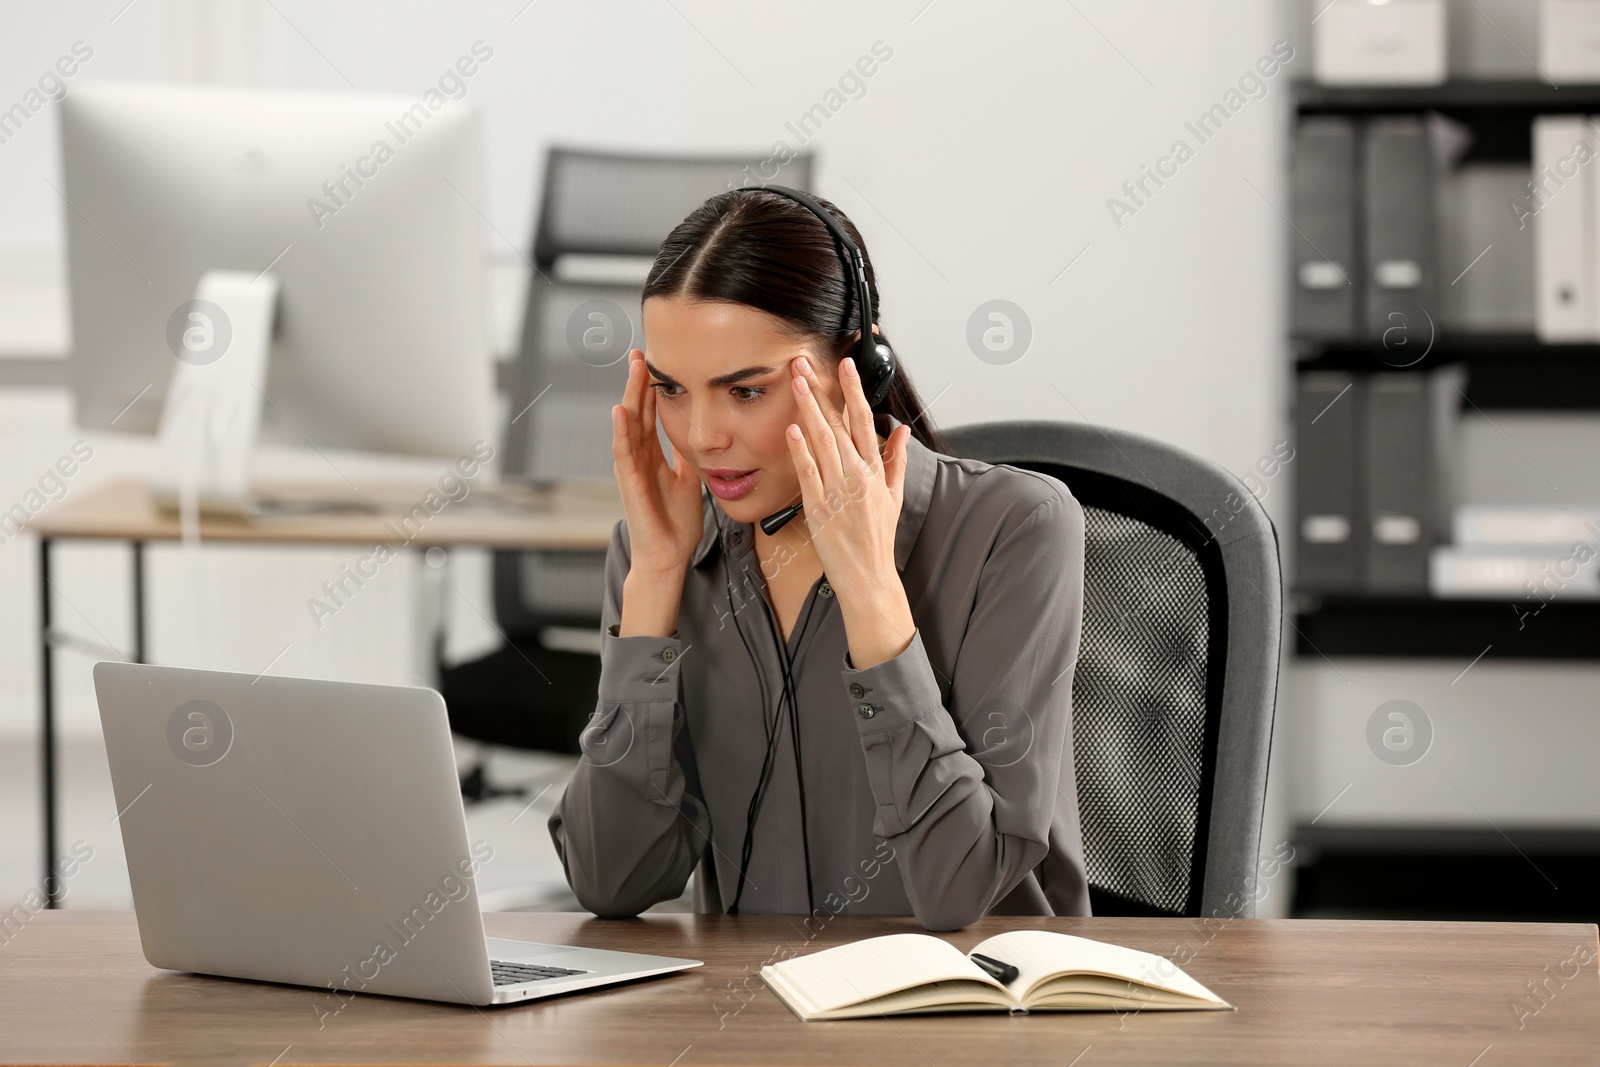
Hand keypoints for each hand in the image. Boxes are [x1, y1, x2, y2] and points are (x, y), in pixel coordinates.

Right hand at [612, 348, 702, 575]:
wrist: (669, 556)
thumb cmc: (676, 523)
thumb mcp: (689, 479)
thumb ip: (687, 455)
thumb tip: (697, 432)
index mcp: (653, 457)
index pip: (651, 415)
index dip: (653, 389)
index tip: (656, 363)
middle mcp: (639, 458)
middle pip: (637, 413)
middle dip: (639, 383)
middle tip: (640, 353)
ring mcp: (631, 470)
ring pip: (628, 425)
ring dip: (630, 396)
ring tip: (633, 369)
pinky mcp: (629, 484)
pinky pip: (623, 453)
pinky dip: (621, 431)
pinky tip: (620, 410)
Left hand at [785, 350, 912, 597]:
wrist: (868, 575)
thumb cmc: (878, 538)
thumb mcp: (894, 496)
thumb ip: (896, 460)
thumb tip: (902, 431)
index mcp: (875, 471)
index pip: (864, 420)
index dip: (853, 390)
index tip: (845, 365)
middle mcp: (857, 476)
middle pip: (838, 424)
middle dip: (820, 391)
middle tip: (804, 365)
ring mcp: (837, 490)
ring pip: (822, 441)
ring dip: (808, 409)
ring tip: (796, 383)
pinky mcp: (818, 507)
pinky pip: (808, 473)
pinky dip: (800, 450)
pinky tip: (792, 429)